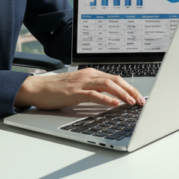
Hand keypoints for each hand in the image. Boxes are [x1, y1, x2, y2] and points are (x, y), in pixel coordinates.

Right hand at [14, 68, 146, 109]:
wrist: (37, 88)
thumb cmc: (56, 90)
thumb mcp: (79, 87)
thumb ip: (93, 89)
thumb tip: (110, 98)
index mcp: (91, 73)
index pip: (116, 78)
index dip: (129, 87)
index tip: (138, 96)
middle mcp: (88, 75)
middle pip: (116, 80)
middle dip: (130, 90)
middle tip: (140, 101)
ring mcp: (82, 83)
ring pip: (108, 85)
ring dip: (122, 94)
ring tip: (131, 102)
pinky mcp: (74, 92)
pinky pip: (94, 94)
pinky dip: (106, 99)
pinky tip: (115, 104)